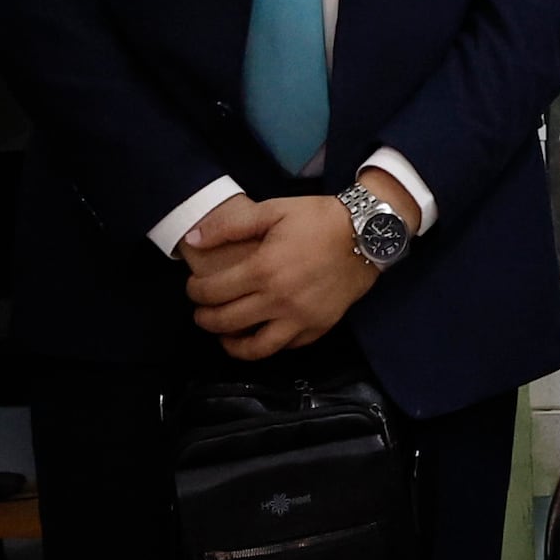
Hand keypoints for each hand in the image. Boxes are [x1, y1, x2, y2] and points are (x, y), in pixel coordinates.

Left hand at [180, 187, 383, 361]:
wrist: (367, 235)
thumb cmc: (318, 220)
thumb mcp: (272, 210)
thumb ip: (229, 225)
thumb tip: (193, 240)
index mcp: (263, 270)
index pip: (213, 292)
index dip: (195, 292)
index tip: (193, 287)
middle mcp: (278, 300)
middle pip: (226, 322)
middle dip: (205, 318)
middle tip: (201, 310)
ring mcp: (300, 319)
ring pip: (255, 349)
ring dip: (230, 344)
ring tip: (224, 335)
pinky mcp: (318, 328)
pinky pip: (285, 347)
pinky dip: (265, 345)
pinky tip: (258, 334)